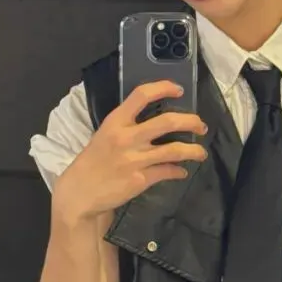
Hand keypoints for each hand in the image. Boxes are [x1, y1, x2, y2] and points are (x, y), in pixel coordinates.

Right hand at [54, 82, 207, 225]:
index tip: (178, 90)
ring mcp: (134, 159)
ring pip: (175, 150)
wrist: (80, 193)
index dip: (164, 88)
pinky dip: (178, 171)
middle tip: (201, 126)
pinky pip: (168, 171)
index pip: (142, 95)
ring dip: (193, 151)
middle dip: (191, 122)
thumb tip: (155, 124)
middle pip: (167, 122)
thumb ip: (126, 127)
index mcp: (115, 122)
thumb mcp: (104, 136)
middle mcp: (126, 137)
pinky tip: (181, 172)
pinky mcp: (140, 179)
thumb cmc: (92, 163)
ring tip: (200, 153)